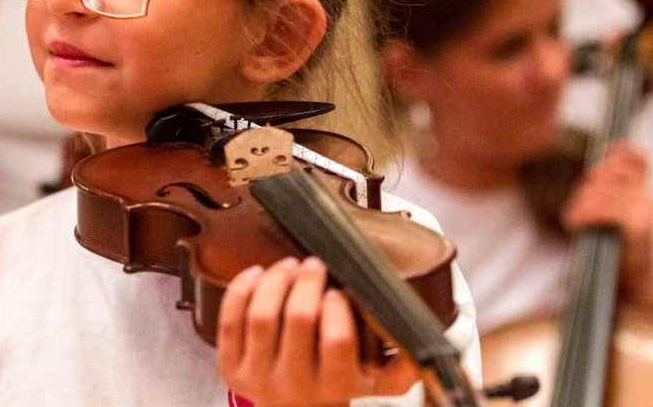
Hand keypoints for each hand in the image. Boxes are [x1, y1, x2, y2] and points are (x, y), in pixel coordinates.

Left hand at [217, 257, 416, 406]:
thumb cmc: (333, 386)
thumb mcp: (372, 382)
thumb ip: (400, 365)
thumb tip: (422, 344)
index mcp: (335, 387)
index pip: (337, 340)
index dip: (338, 307)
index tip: (341, 290)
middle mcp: (295, 385)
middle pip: (297, 319)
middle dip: (307, 282)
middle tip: (315, 265)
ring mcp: (258, 376)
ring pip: (262, 315)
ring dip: (276, 280)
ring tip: (291, 266)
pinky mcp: (231, 366)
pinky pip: (230, 320)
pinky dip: (242, 289)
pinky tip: (258, 274)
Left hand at [561, 141, 652, 307]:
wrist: (637, 287)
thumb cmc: (620, 249)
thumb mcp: (615, 212)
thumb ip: (610, 187)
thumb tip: (609, 154)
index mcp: (645, 191)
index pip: (635, 157)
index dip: (613, 157)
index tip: (596, 170)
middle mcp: (648, 198)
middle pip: (611, 173)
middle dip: (588, 188)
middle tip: (578, 208)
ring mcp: (644, 211)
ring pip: (605, 192)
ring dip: (582, 204)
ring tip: (575, 218)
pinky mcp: (638, 228)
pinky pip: (606, 211)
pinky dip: (586, 215)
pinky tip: (576, 223)